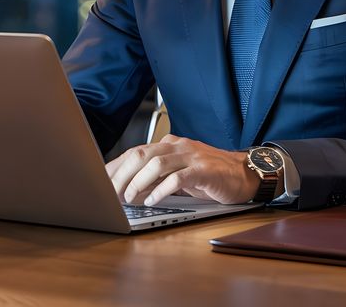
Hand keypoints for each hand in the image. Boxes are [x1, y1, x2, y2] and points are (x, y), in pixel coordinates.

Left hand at [105, 134, 259, 205]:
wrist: (244, 174)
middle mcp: (178, 146)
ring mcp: (192, 156)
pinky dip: (162, 190)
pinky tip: (153, 200)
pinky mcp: (204, 170)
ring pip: (157, 164)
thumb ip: (157, 176)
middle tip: (110, 193)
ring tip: (129, 198)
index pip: (135, 152)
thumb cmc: (209, 175)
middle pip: (141, 155)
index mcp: (170, 145)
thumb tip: (127, 189)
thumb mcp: (179, 172)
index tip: (101, 183)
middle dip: (122, 175)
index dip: (116, 167)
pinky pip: (178, 178)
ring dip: (139, 182)